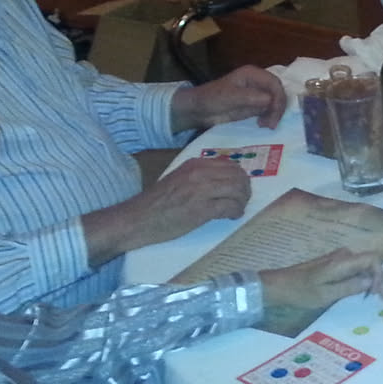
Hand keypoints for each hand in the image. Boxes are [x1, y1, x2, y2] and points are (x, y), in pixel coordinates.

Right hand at [124, 157, 251, 247]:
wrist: (138, 219)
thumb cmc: (157, 203)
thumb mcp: (179, 179)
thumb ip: (200, 176)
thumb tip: (225, 180)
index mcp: (195, 164)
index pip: (230, 164)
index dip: (239, 177)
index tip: (238, 188)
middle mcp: (200, 173)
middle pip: (238, 176)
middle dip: (244, 189)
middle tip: (241, 201)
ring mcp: (201, 190)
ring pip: (238, 189)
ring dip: (242, 201)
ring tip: (237, 209)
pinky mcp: (201, 209)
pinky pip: (230, 206)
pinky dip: (236, 212)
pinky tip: (232, 216)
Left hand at [172, 65, 287, 131]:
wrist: (200, 110)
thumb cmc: (212, 98)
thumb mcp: (230, 97)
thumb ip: (251, 97)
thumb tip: (270, 100)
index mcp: (252, 74)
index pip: (274, 83)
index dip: (278, 97)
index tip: (274, 113)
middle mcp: (258, 82)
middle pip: (278, 92)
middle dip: (278, 108)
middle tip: (271, 124)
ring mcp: (257, 93)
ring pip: (276, 102)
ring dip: (275, 114)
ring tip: (266, 125)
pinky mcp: (255, 105)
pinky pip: (269, 110)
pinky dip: (270, 117)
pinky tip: (263, 124)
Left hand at [257, 248, 382, 334]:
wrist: (278, 285)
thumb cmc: (300, 291)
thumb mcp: (325, 294)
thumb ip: (350, 286)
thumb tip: (373, 283)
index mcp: (343, 261)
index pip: (374, 262)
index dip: (382, 279)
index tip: (380, 298)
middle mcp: (346, 256)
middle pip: (375, 267)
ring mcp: (342, 260)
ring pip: (370, 270)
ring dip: (381, 287)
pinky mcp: (339, 266)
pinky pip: (361, 272)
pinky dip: (371, 285)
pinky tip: (375, 297)